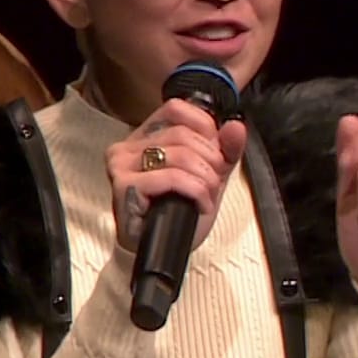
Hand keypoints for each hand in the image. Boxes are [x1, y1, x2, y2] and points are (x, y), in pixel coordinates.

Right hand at [106, 99, 246, 254]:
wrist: (163, 249)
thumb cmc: (178, 212)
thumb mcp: (209, 174)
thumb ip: (225, 149)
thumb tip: (236, 127)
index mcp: (144, 135)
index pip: (177, 108)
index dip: (205, 129)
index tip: (213, 156)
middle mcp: (127, 146)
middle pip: (183, 134)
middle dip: (210, 161)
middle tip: (213, 184)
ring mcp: (122, 165)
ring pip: (180, 155)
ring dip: (205, 179)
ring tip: (206, 197)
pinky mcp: (125, 186)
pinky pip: (171, 177)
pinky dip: (195, 191)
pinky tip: (198, 205)